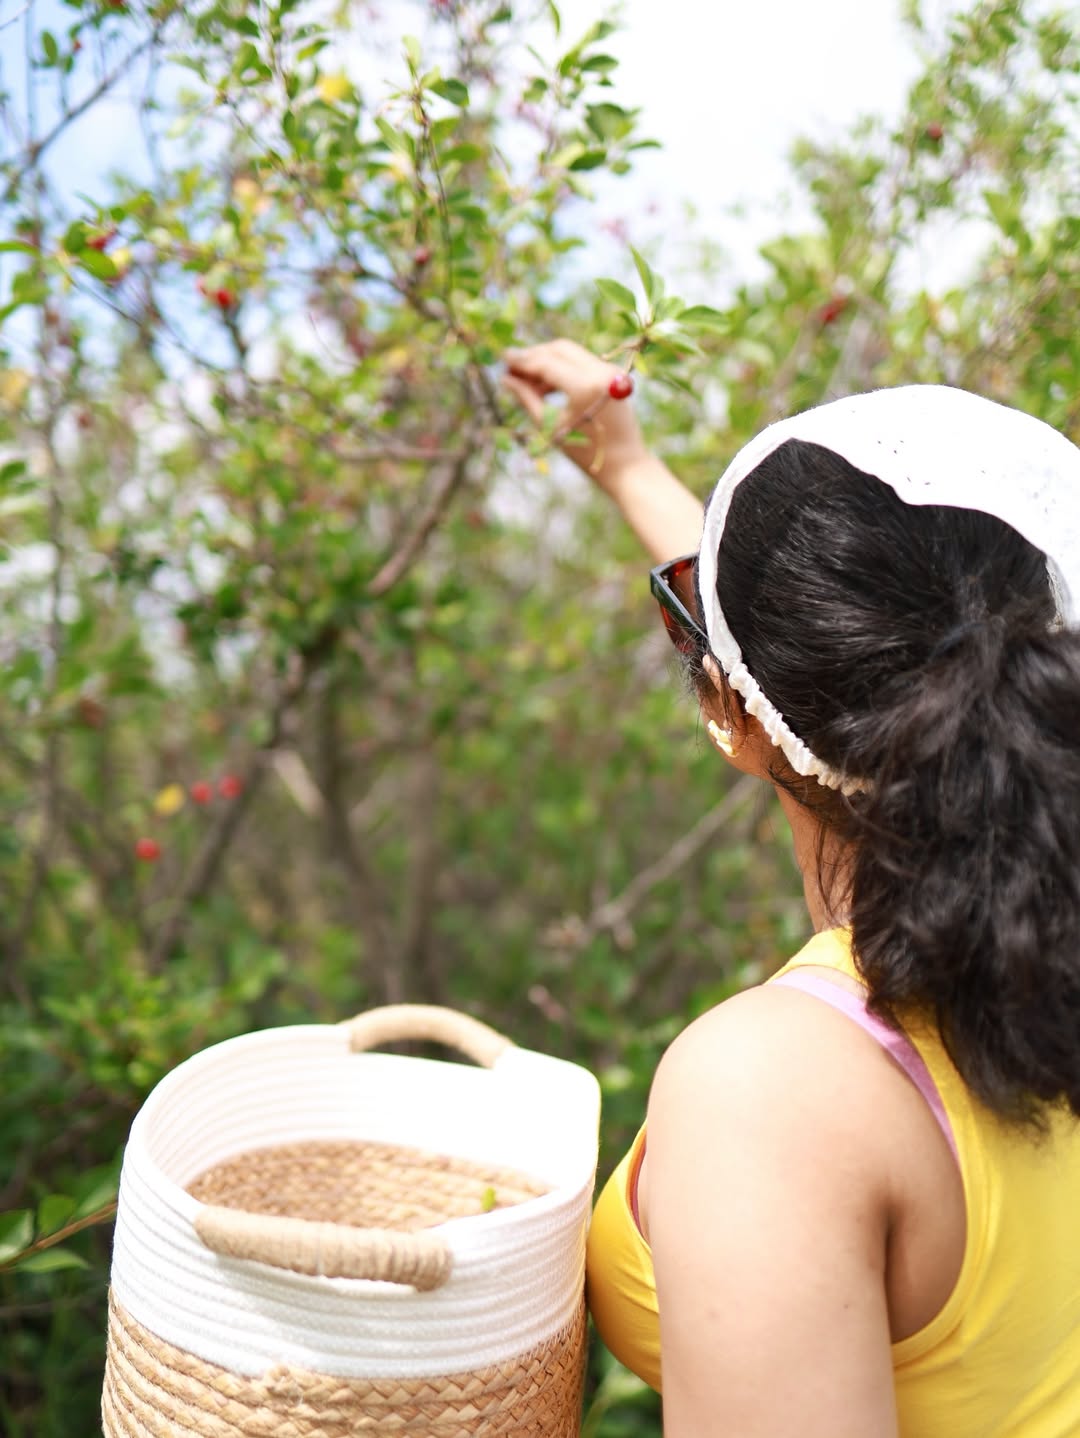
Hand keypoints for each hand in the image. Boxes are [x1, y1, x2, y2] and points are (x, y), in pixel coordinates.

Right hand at [502, 339, 648, 494]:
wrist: (624, 463)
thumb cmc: (584, 452)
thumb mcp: (550, 426)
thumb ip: (527, 398)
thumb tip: (505, 379)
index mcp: (585, 386)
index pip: (546, 363)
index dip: (522, 360)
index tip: (503, 358)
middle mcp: (600, 372)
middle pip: (559, 349)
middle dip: (534, 356)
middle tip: (511, 367)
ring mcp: (609, 371)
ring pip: (570, 353)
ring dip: (546, 362)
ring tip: (525, 381)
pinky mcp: (613, 374)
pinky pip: (581, 362)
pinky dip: (562, 369)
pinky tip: (544, 386)